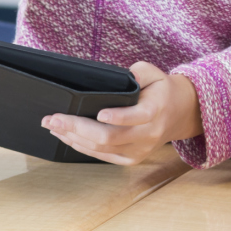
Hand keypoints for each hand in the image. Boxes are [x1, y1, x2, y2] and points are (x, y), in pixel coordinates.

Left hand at [41, 62, 201, 164]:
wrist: (178, 113)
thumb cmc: (160, 90)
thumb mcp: (154, 73)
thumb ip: (139, 72)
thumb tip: (124, 76)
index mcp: (155, 111)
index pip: (137, 117)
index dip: (118, 117)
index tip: (99, 113)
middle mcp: (148, 134)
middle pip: (109, 137)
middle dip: (77, 128)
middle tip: (53, 118)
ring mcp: (139, 149)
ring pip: (101, 148)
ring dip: (73, 137)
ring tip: (52, 125)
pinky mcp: (131, 158)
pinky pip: (101, 156)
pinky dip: (80, 147)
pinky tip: (65, 136)